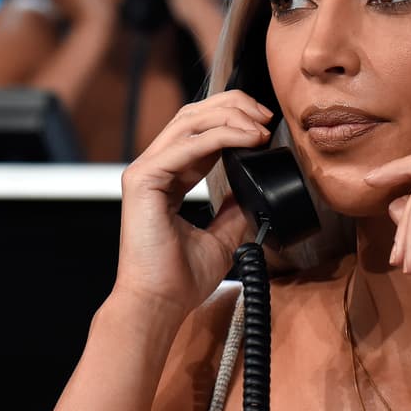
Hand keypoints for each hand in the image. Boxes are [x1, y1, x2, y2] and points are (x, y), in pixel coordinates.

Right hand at [114, 91, 271, 318]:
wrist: (160, 303)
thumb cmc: (179, 279)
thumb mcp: (221, 237)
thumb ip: (232, 208)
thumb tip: (250, 189)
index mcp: (168, 178)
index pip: (198, 132)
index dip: (232, 120)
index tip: (265, 126)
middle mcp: (154, 169)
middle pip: (192, 117)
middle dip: (233, 107)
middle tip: (266, 115)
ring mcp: (145, 171)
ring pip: (189, 122)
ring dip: (231, 116)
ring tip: (261, 125)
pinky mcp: (144, 179)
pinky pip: (188, 145)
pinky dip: (222, 136)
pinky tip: (248, 138)